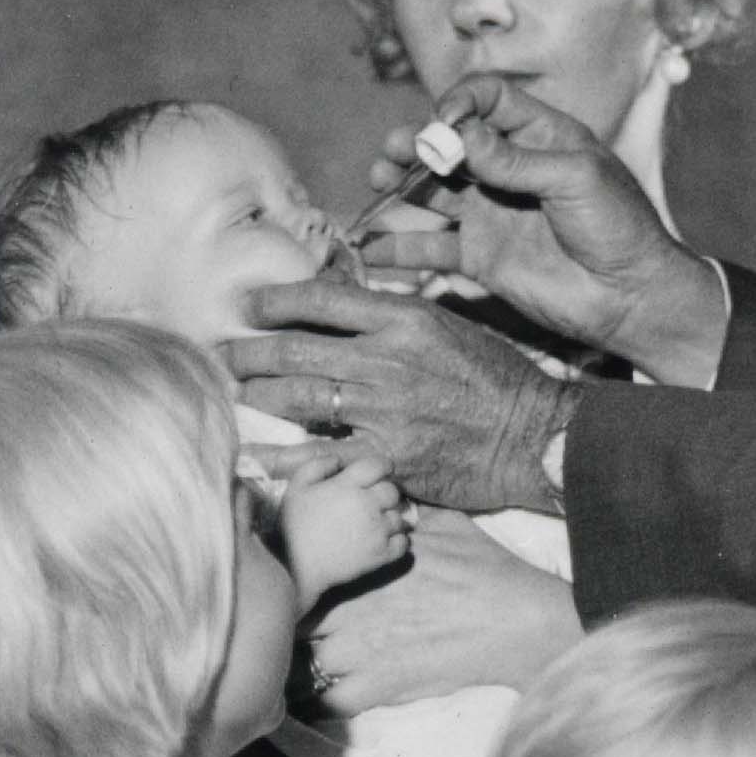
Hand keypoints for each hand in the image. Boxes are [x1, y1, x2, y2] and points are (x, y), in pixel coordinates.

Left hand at [226, 275, 568, 520]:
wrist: (535, 435)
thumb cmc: (497, 378)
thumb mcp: (449, 325)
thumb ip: (395, 317)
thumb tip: (344, 305)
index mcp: (404, 319)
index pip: (322, 300)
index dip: (274, 301)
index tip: (245, 306)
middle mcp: (387, 360)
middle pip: (297, 350)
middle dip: (249, 352)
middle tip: (220, 353)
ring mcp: (385, 411)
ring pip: (300, 398)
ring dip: (258, 395)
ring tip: (233, 393)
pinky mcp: (387, 457)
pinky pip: (320, 456)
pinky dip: (281, 455)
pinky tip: (252, 453)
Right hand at [267, 444, 405, 601]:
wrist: (294, 567)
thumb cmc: (292, 526)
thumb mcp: (296, 487)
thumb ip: (317, 466)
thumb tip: (339, 460)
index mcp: (349, 485)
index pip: (379, 465)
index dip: (381, 467)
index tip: (377, 474)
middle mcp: (368, 504)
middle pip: (393, 492)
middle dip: (385, 494)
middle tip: (373, 503)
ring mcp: (377, 531)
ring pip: (399, 517)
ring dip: (390, 519)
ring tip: (376, 524)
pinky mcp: (381, 555)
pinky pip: (403, 543)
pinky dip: (398, 541)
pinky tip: (384, 541)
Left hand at [304, 512, 580, 722]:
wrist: (516, 618)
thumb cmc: (485, 569)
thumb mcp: (444, 524)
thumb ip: (410, 517)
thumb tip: (398, 502)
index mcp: (362, 570)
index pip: (305, 581)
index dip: (300, 594)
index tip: (304, 600)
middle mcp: (353, 610)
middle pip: (296, 626)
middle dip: (294, 632)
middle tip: (299, 639)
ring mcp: (364, 650)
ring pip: (305, 666)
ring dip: (303, 669)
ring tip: (306, 672)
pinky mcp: (384, 686)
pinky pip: (332, 702)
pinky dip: (323, 703)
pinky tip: (325, 700)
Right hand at [356, 71, 709, 361]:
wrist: (629, 295)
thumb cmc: (619, 226)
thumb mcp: (576, 178)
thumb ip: (516, 160)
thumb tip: (461, 137)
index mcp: (539, 136)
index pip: (487, 100)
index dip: (460, 104)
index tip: (445, 123)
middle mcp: (507, 170)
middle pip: (449, 142)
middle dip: (419, 141)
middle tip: (398, 150)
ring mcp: (489, 213)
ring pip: (432, 189)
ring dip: (400, 181)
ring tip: (379, 179)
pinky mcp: (479, 257)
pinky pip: (430, 248)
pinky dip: (399, 247)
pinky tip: (371, 246)